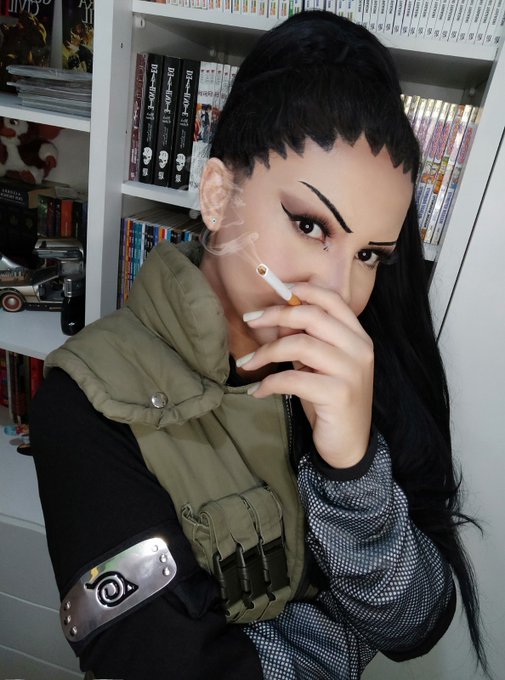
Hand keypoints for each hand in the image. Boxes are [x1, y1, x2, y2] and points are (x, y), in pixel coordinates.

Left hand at [239, 283, 373, 468]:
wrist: (350, 445)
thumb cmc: (331, 401)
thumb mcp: (320, 365)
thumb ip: (305, 340)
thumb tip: (276, 318)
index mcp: (357, 337)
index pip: (333, 300)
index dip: (304, 290)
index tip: (278, 291)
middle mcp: (359, 349)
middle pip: (312, 316)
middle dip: (275, 315)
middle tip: (250, 321)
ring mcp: (351, 371)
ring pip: (299, 345)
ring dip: (266, 351)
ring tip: (247, 363)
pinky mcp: (338, 394)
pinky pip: (293, 379)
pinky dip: (269, 383)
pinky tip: (257, 391)